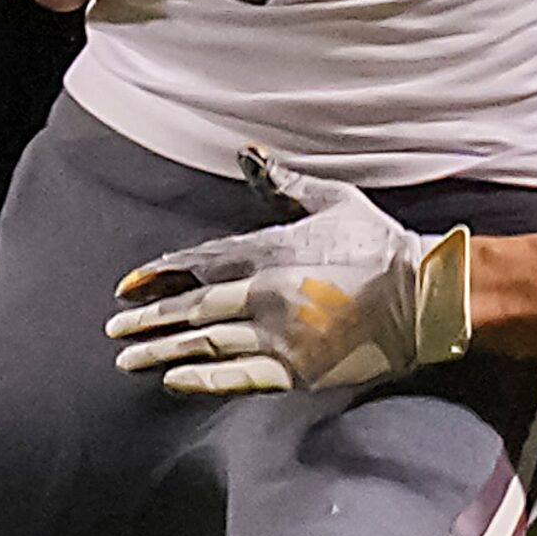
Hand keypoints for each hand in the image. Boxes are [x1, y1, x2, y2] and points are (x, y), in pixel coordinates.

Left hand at [107, 149, 472, 394]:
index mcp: (268, 252)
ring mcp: (279, 336)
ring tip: (126, 361)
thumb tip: (249, 153)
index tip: (126, 287)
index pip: (197, 266)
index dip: (158, 277)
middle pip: (192, 310)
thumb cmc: (378, 242)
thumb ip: (283, 181)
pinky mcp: (298, 370)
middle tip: (112, 330)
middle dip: (148, 320)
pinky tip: (174, 382)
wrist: (424, 295)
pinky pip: (239, 377)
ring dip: (161, 352)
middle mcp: (264, 295)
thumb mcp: (330, 199)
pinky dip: (202, 379)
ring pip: (206, 345)